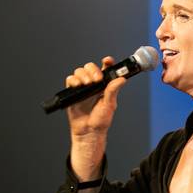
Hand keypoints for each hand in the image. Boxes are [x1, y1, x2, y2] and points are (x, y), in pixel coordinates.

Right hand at [65, 56, 127, 175]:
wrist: (88, 131)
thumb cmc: (101, 120)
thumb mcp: (110, 105)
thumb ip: (113, 91)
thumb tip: (122, 79)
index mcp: (104, 85)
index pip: (105, 69)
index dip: (106, 62)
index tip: (107, 60)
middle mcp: (93, 84)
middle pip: (90, 67)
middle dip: (93, 70)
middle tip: (97, 78)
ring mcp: (82, 87)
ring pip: (79, 71)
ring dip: (83, 75)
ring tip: (88, 84)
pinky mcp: (72, 92)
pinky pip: (70, 80)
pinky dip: (73, 80)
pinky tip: (78, 85)